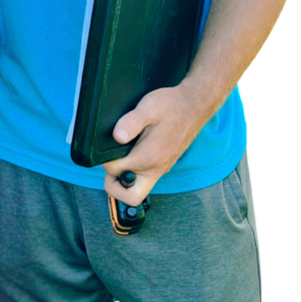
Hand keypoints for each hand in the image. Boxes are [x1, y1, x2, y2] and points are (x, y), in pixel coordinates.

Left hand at [105, 82, 209, 213]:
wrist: (195, 105)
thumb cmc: (172, 106)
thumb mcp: (148, 108)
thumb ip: (131, 122)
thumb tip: (117, 136)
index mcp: (148, 158)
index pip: (116, 173)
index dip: (106, 162)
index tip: (106, 150)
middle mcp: (156, 168)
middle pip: (131, 196)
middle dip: (115, 187)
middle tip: (111, 168)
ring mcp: (162, 168)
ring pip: (140, 188)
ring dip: (126, 179)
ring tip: (121, 158)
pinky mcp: (165, 164)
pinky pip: (147, 178)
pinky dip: (136, 172)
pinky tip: (134, 152)